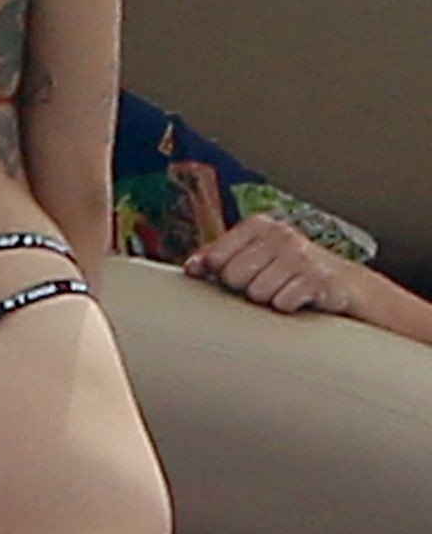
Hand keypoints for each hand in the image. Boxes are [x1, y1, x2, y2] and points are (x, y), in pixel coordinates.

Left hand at [183, 215, 356, 315]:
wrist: (344, 286)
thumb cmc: (289, 273)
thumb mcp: (254, 258)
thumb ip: (219, 259)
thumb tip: (189, 267)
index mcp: (258, 225)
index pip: (215, 258)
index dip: (222, 275)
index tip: (236, 277)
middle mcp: (279, 233)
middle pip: (233, 277)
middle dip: (246, 289)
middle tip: (269, 284)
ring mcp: (299, 254)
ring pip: (256, 293)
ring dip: (269, 300)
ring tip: (285, 291)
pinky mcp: (317, 278)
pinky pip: (281, 303)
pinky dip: (288, 307)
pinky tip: (300, 299)